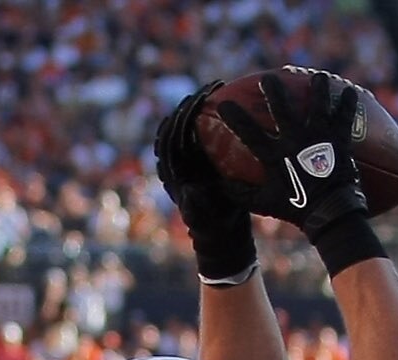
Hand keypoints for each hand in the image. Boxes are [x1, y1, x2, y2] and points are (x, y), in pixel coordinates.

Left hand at [151, 82, 262, 281]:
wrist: (220, 232)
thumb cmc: (215, 226)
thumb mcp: (207, 218)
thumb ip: (195, 206)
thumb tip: (189, 190)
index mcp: (172, 172)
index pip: (172, 137)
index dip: (183, 117)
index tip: (200, 100)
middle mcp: (173, 163)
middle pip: (175, 124)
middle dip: (190, 104)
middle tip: (211, 88)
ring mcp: (183, 160)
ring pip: (184, 125)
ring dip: (197, 106)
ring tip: (215, 90)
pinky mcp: (195, 159)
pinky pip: (197, 132)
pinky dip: (206, 117)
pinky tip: (225, 104)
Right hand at [200, 67, 372, 240]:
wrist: (331, 214)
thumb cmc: (297, 209)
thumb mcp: (264, 203)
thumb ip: (241, 193)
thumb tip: (221, 184)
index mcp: (275, 155)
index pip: (248, 132)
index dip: (234, 116)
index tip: (224, 103)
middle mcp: (295, 140)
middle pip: (282, 108)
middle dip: (273, 90)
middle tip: (268, 78)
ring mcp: (318, 138)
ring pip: (316, 105)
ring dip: (317, 88)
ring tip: (317, 77)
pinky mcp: (338, 140)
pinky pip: (343, 117)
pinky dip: (346, 104)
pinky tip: (349, 92)